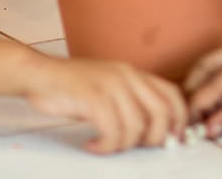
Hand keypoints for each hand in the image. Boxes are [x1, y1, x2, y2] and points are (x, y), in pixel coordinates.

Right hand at [23, 55, 186, 153]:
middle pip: (161, 113)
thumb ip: (131, 102)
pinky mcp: (94, 97)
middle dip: (155, 139)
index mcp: (134, 73)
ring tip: (106, 145)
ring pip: (136, 127)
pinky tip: (93, 145)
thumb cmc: (74, 87)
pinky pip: (112, 131)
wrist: (41, 75)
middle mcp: (127, 76)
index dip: (180, 119)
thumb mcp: (109, 88)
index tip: (173, 139)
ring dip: (122, 146)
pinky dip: (105, 146)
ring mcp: (110, 85)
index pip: (172, 93)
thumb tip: (154, 131)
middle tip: (136, 148)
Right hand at [185, 36, 221, 135]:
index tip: (184, 122)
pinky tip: (216, 97)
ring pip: (219, 60)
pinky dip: (219, 78)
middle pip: (210, 62)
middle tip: (181, 113)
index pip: (217, 80)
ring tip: (194, 108)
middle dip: (193, 86)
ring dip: (205, 81)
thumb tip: (211, 126)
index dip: (198, 102)